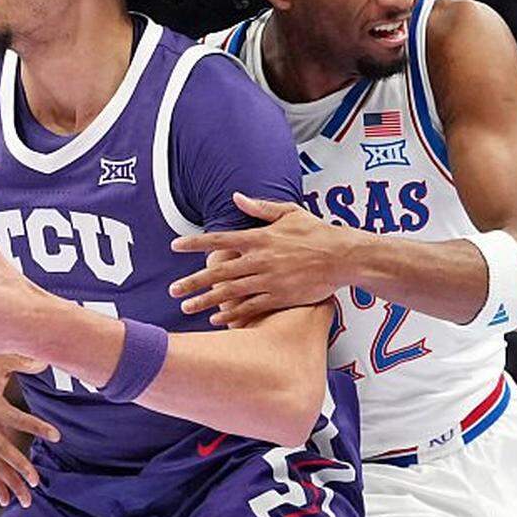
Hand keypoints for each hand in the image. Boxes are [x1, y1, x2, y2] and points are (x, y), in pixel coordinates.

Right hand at [0, 351, 60, 508]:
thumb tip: (44, 361)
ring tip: (27, 502)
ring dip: (10, 483)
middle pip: (2, 450)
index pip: (15, 419)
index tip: (57, 436)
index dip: (36, 426)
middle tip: (36, 481)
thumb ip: (22, 361)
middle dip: (19, 467)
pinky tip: (5, 500)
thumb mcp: (0, 355)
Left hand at [169, 194, 356, 326]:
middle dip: (193, 282)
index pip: (219, 239)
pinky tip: (216, 319)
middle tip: (173, 290)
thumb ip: (260, 207)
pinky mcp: (280, 297)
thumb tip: (237, 197)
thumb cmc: (318, 233)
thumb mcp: (290, 213)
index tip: (175, 246)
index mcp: (260, 237)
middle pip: (218, 272)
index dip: (194, 243)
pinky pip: (250, 308)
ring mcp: (269, 280)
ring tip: (186, 307)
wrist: (343, 256)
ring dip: (205, 301)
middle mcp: (260, 259)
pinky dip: (232, 314)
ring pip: (230, 292)